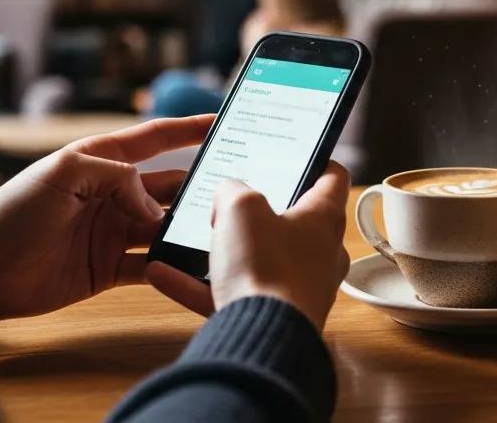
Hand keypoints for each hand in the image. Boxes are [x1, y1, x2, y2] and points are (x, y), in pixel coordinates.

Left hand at [0, 115, 213, 320]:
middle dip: (200, 185)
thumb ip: (116, 177)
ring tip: (220, 230)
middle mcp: (113, 195)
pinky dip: (172, 265)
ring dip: (189, 228)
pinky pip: (151, 265)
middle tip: (235, 188)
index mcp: (101, 161)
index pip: (156, 139)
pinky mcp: (109, 268)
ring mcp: (113, 232)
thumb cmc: (12, 211)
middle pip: (169, 186)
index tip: (223, 120)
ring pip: (165, 227)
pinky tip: (193, 265)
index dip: (189, 129)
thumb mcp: (63, 172)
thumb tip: (155, 207)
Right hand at [147, 162, 350, 330]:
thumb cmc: (265, 267)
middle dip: (260, 213)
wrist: (263, 339)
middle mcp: (320, 253)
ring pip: (258, 261)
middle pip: (292, 222)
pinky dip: (200, 285)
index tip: (297, 156)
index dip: (315, 161)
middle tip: (231, 202)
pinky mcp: (275, 316)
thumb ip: (233, 190)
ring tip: (188, 239)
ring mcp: (300, 288)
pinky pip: (234, 294)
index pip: (332, 178)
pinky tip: (164, 273)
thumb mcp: (239, 208)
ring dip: (222, 252)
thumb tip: (228, 196)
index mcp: (323, 219)